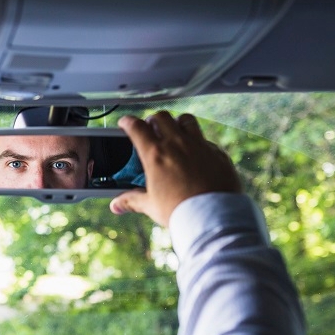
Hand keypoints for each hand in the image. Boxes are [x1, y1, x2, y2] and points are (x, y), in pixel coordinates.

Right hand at [109, 112, 240, 226]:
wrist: (212, 216)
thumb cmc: (179, 211)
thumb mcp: (151, 206)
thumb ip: (132, 201)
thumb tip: (116, 205)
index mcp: (156, 155)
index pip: (137, 128)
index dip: (128, 122)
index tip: (125, 122)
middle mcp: (177, 144)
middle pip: (161, 117)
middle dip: (153, 120)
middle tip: (150, 128)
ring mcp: (200, 145)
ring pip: (186, 120)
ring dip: (177, 122)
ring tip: (175, 132)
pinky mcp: (218, 153)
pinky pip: (206, 139)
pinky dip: (198, 142)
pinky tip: (196, 154)